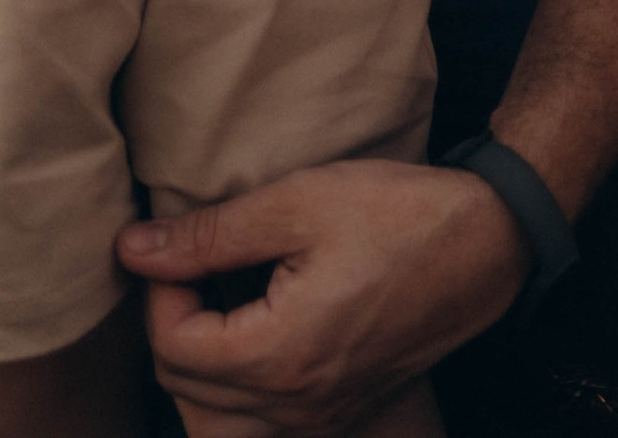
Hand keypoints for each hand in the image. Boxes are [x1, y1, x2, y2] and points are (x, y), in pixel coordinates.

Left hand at [122, 160, 528, 431]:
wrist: (487, 242)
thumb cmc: (398, 213)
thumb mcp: (298, 202)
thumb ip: (209, 234)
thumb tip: (131, 248)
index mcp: (280, 355)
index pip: (171, 346)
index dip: (159, 286)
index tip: (179, 239)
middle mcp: (295, 406)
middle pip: (184, 387)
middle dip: (173, 321)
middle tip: (195, 260)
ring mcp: (319, 418)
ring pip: (214, 419)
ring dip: (197, 363)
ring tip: (216, 297)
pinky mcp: (338, 411)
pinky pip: (257, 423)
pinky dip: (234, 386)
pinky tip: (252, 327)